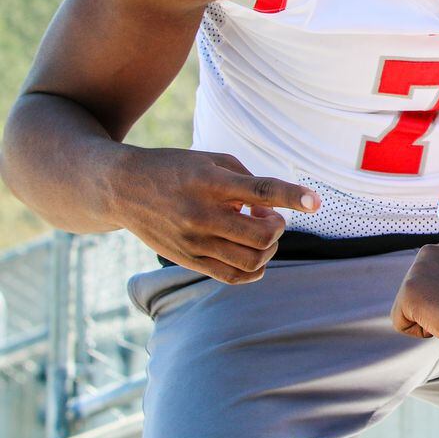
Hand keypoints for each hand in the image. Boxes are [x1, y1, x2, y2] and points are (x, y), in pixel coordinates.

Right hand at [109, 146, 319, 283]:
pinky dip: (254, 269)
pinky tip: (251, 249)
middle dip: (278, 226)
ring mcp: (194, 242)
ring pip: (252, 261)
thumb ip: (246, 181)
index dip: (292, 197)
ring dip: (268, 247)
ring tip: (255, 229)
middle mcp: (203, 215)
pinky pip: (233, 276)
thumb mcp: (212, 160)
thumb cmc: (175, 168)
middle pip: (262, 236)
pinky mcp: (188, 260)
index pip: (261, 191)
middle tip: (267, 214)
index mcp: (212, 183)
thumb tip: (273, 207)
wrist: (122, 188)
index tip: (316, 202)